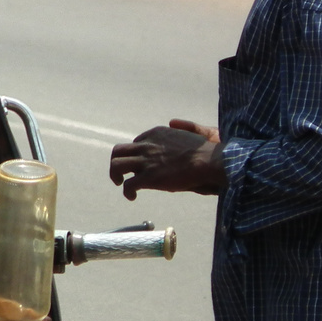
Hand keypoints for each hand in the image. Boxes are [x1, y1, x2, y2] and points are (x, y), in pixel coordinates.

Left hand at [109, 119, 225, 200]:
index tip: (141, 163)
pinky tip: (132, 196)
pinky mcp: (148, 177)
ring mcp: (145, 161)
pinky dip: (127, 191)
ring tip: (121, 184)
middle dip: (116, 161)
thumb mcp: (186, 133)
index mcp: (155, 134)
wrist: (206, 160)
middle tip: (120, 174)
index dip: (136, 154)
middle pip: (119, 150)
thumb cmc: (202, 150)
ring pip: (116, 165)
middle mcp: (146, 145)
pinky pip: (129, 185)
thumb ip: (177, 130)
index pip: (136, 142)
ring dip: (115, 175)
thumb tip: (173, 124)